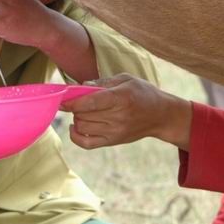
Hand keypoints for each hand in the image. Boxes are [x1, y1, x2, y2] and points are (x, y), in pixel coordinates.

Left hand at [61, 74, 192, 149]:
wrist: (161, 115)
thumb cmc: (143, 93)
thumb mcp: (126, 79)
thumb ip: (102, 82)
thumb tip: (80, 86)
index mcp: (121, 98)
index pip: (89, 102)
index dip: (71, 101)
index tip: (61, 98)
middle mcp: (118, 117)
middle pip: (83, 115)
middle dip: (75, 107)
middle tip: (78, 100)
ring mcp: (115, 131)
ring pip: (82, 127)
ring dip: (77, 118)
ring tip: (83, 111)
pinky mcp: (113, 141)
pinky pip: (86, 143)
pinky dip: (75, 136)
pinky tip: (75, 126)